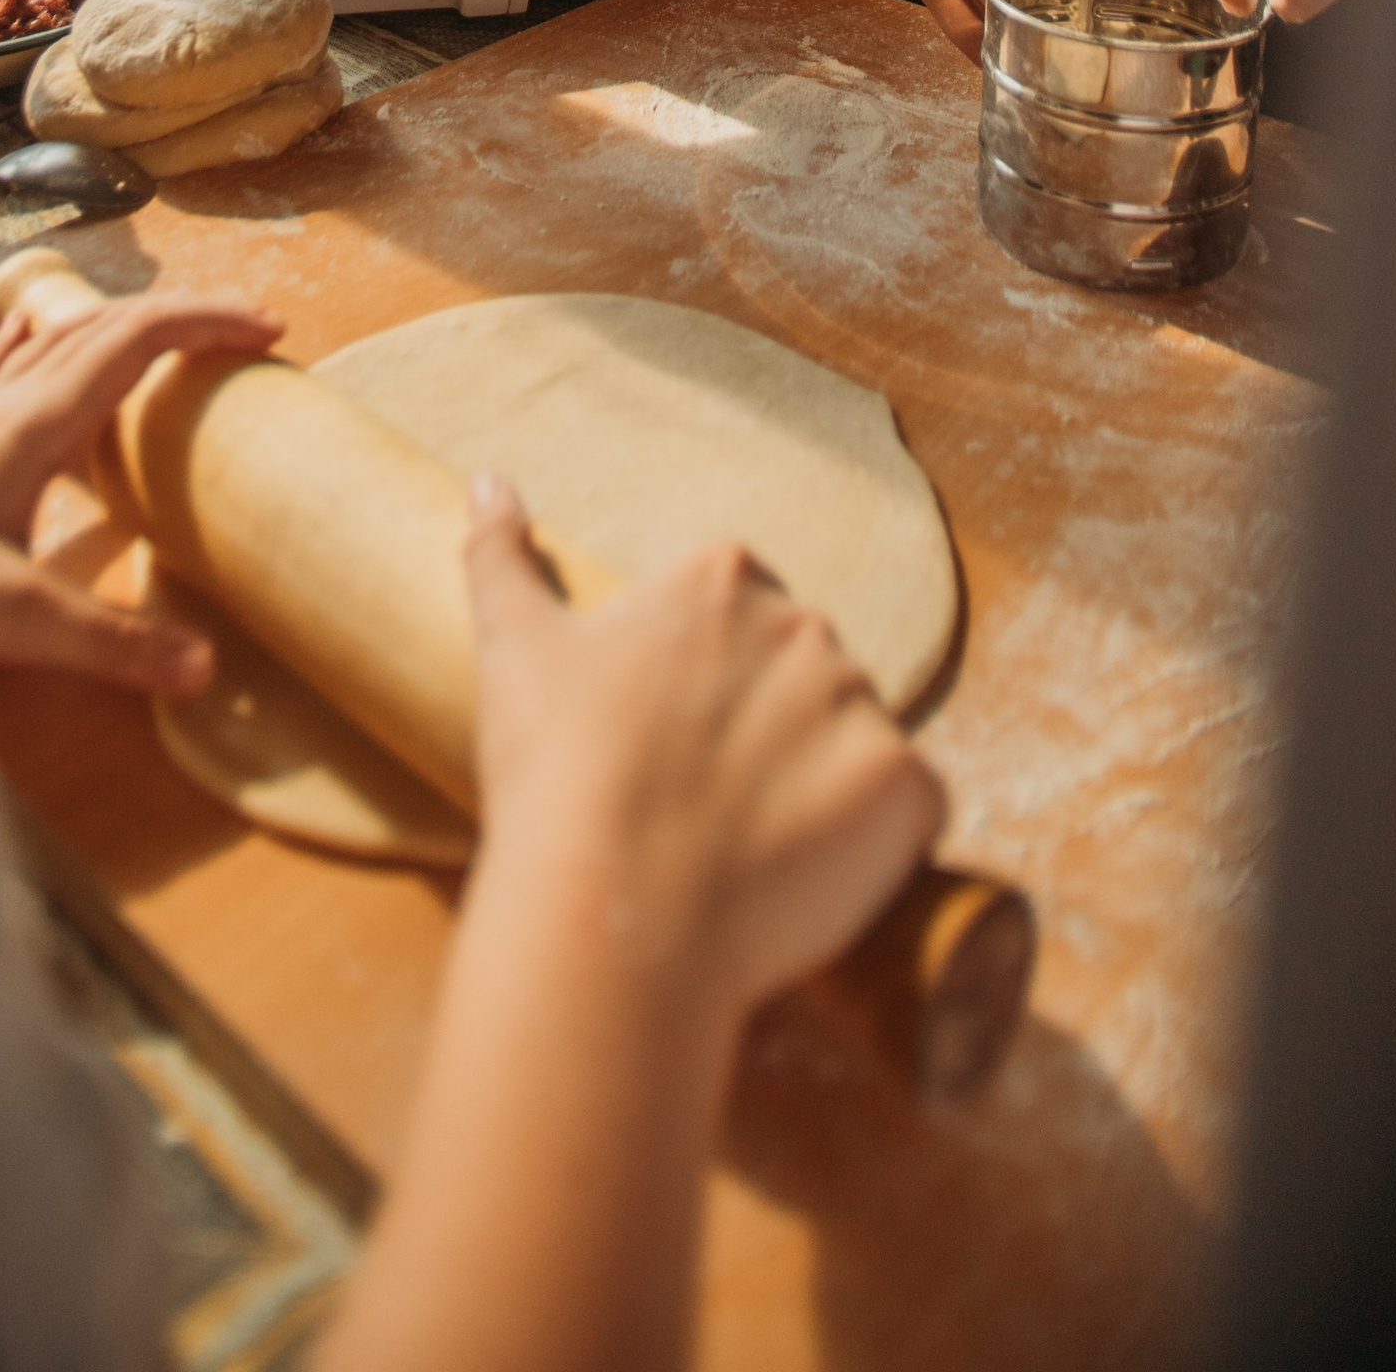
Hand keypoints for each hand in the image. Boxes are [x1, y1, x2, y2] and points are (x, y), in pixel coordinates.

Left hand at [0, 291, 281, 682]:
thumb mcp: (16, 623)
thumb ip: (112, 644)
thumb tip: (206, 665)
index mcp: (35, 426)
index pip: (135, 340)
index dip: (206, 323)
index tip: (269, 332)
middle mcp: (5, 411)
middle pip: (103, 327)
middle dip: (180, 317)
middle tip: (244, 334)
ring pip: (56, 344)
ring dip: (119, 325)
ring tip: (165, 334)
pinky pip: (2, 375)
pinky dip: (40, 347)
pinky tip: (24, 341)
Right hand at [464, 480, 941, 1031]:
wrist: (611, 916)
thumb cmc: (556, 780)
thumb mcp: (514, 650)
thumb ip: (501, 555)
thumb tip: (486, 480)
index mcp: (722, 577)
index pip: (737, 621)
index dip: (698, 695)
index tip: (661, 750)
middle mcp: (806, 623)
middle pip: (801, 681)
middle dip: (764, 737)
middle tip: (697, 810)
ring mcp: (864, 705)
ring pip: (852, 746)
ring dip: (817, 791)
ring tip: (743, 855)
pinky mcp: (909, 789)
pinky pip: (908, 812)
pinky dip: (873, 848)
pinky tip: (802, 880)